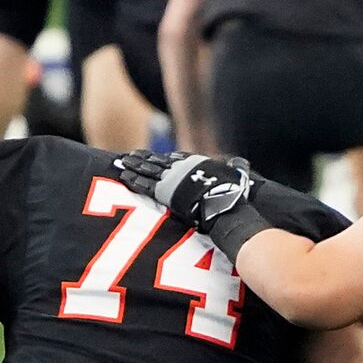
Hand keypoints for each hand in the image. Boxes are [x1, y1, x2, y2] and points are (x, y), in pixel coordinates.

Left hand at [114, 150, 254, 225]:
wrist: (227, 207)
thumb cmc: (237, 195)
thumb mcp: (240, 174)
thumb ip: (235, 168)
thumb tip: (238, 163)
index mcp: (199, 163)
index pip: (178, 158)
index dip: (165, 157)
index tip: (155, 155)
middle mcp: (184, 167)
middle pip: (159, 161)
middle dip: (143, 158)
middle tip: (130, 155)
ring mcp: (173, 178)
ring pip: (148, 170)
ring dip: (134, 166)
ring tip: (123, 162)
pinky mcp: (164, 192)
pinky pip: (145, 184)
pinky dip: (134, 179)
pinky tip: (125, 176)